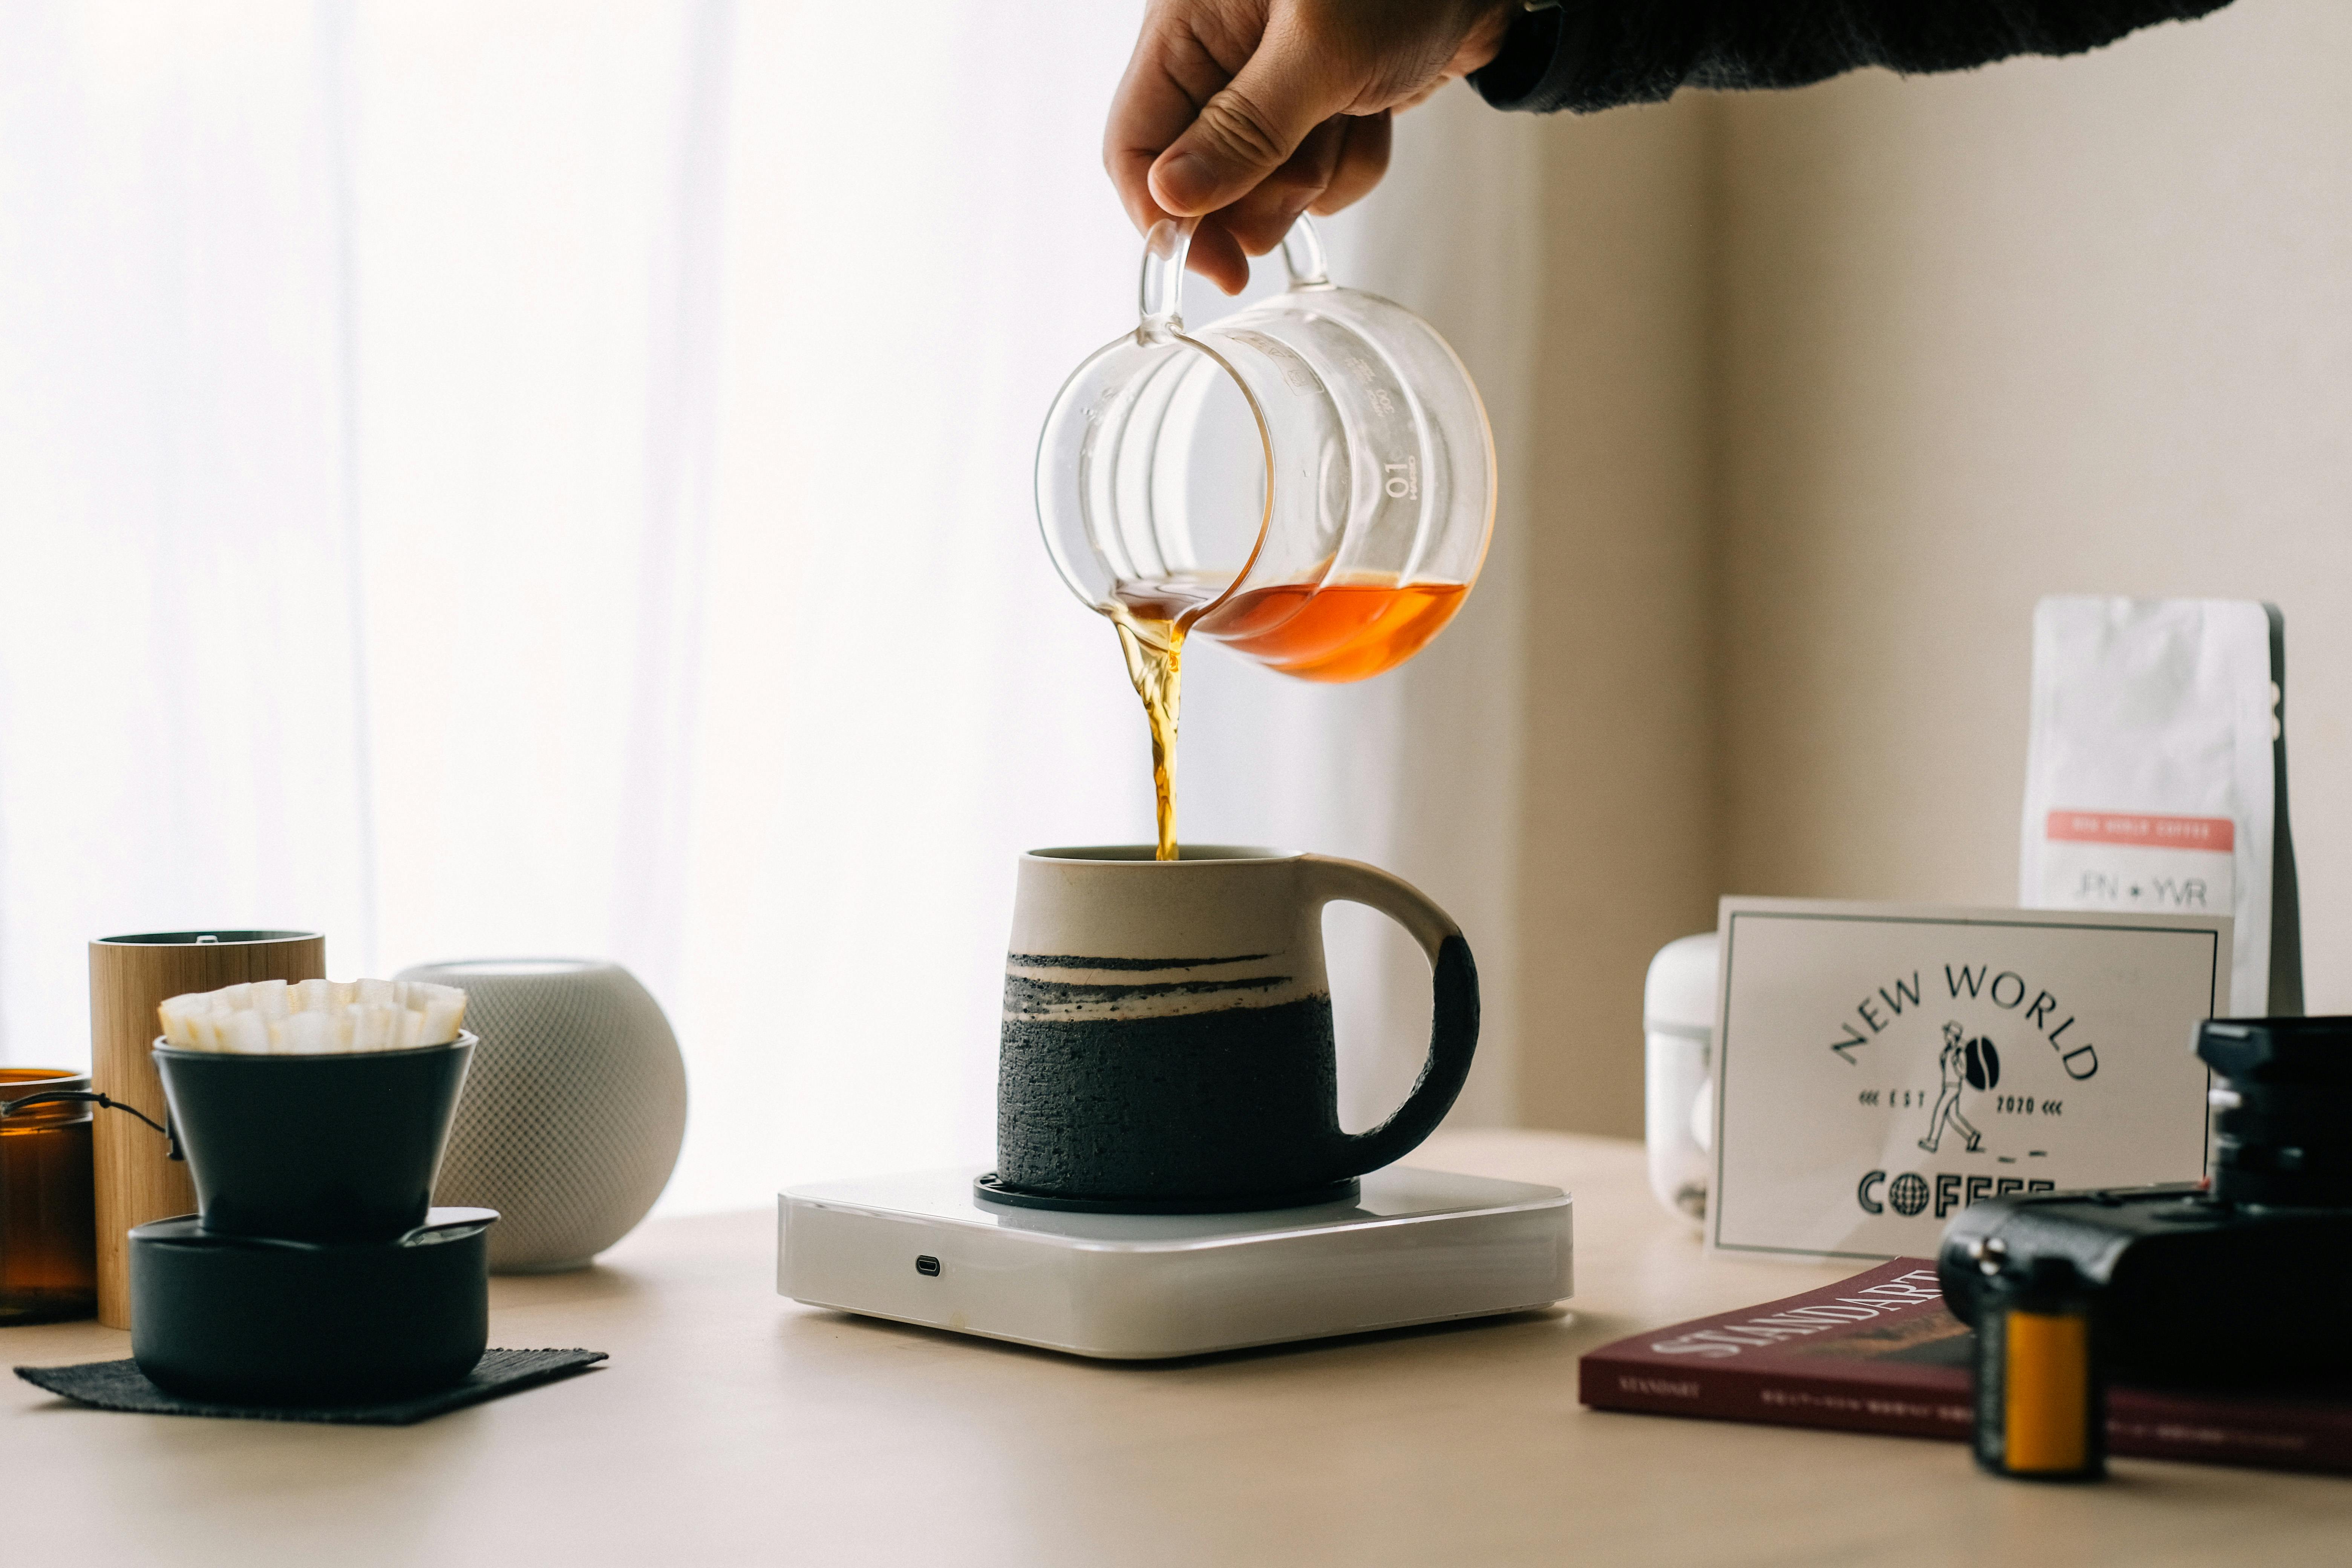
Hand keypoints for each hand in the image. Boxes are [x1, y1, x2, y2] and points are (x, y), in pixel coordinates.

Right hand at [1106, 0, 1515, 293]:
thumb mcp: (1320, 50)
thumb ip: (1244, 128)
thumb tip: (1171, 198)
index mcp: (1186, 27)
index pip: (1134, 146)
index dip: (1166, 217)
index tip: (1217, 267)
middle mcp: (1218, 61)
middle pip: (1200, 182)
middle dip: (1263, 190)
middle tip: (1311, 159)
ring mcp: (1269, 90)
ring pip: (1266, 190)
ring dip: (1319, 173)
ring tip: (1353, 112)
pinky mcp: (1318, 111)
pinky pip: (1319, 180)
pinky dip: (1354, 161)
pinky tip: (1375, 113)